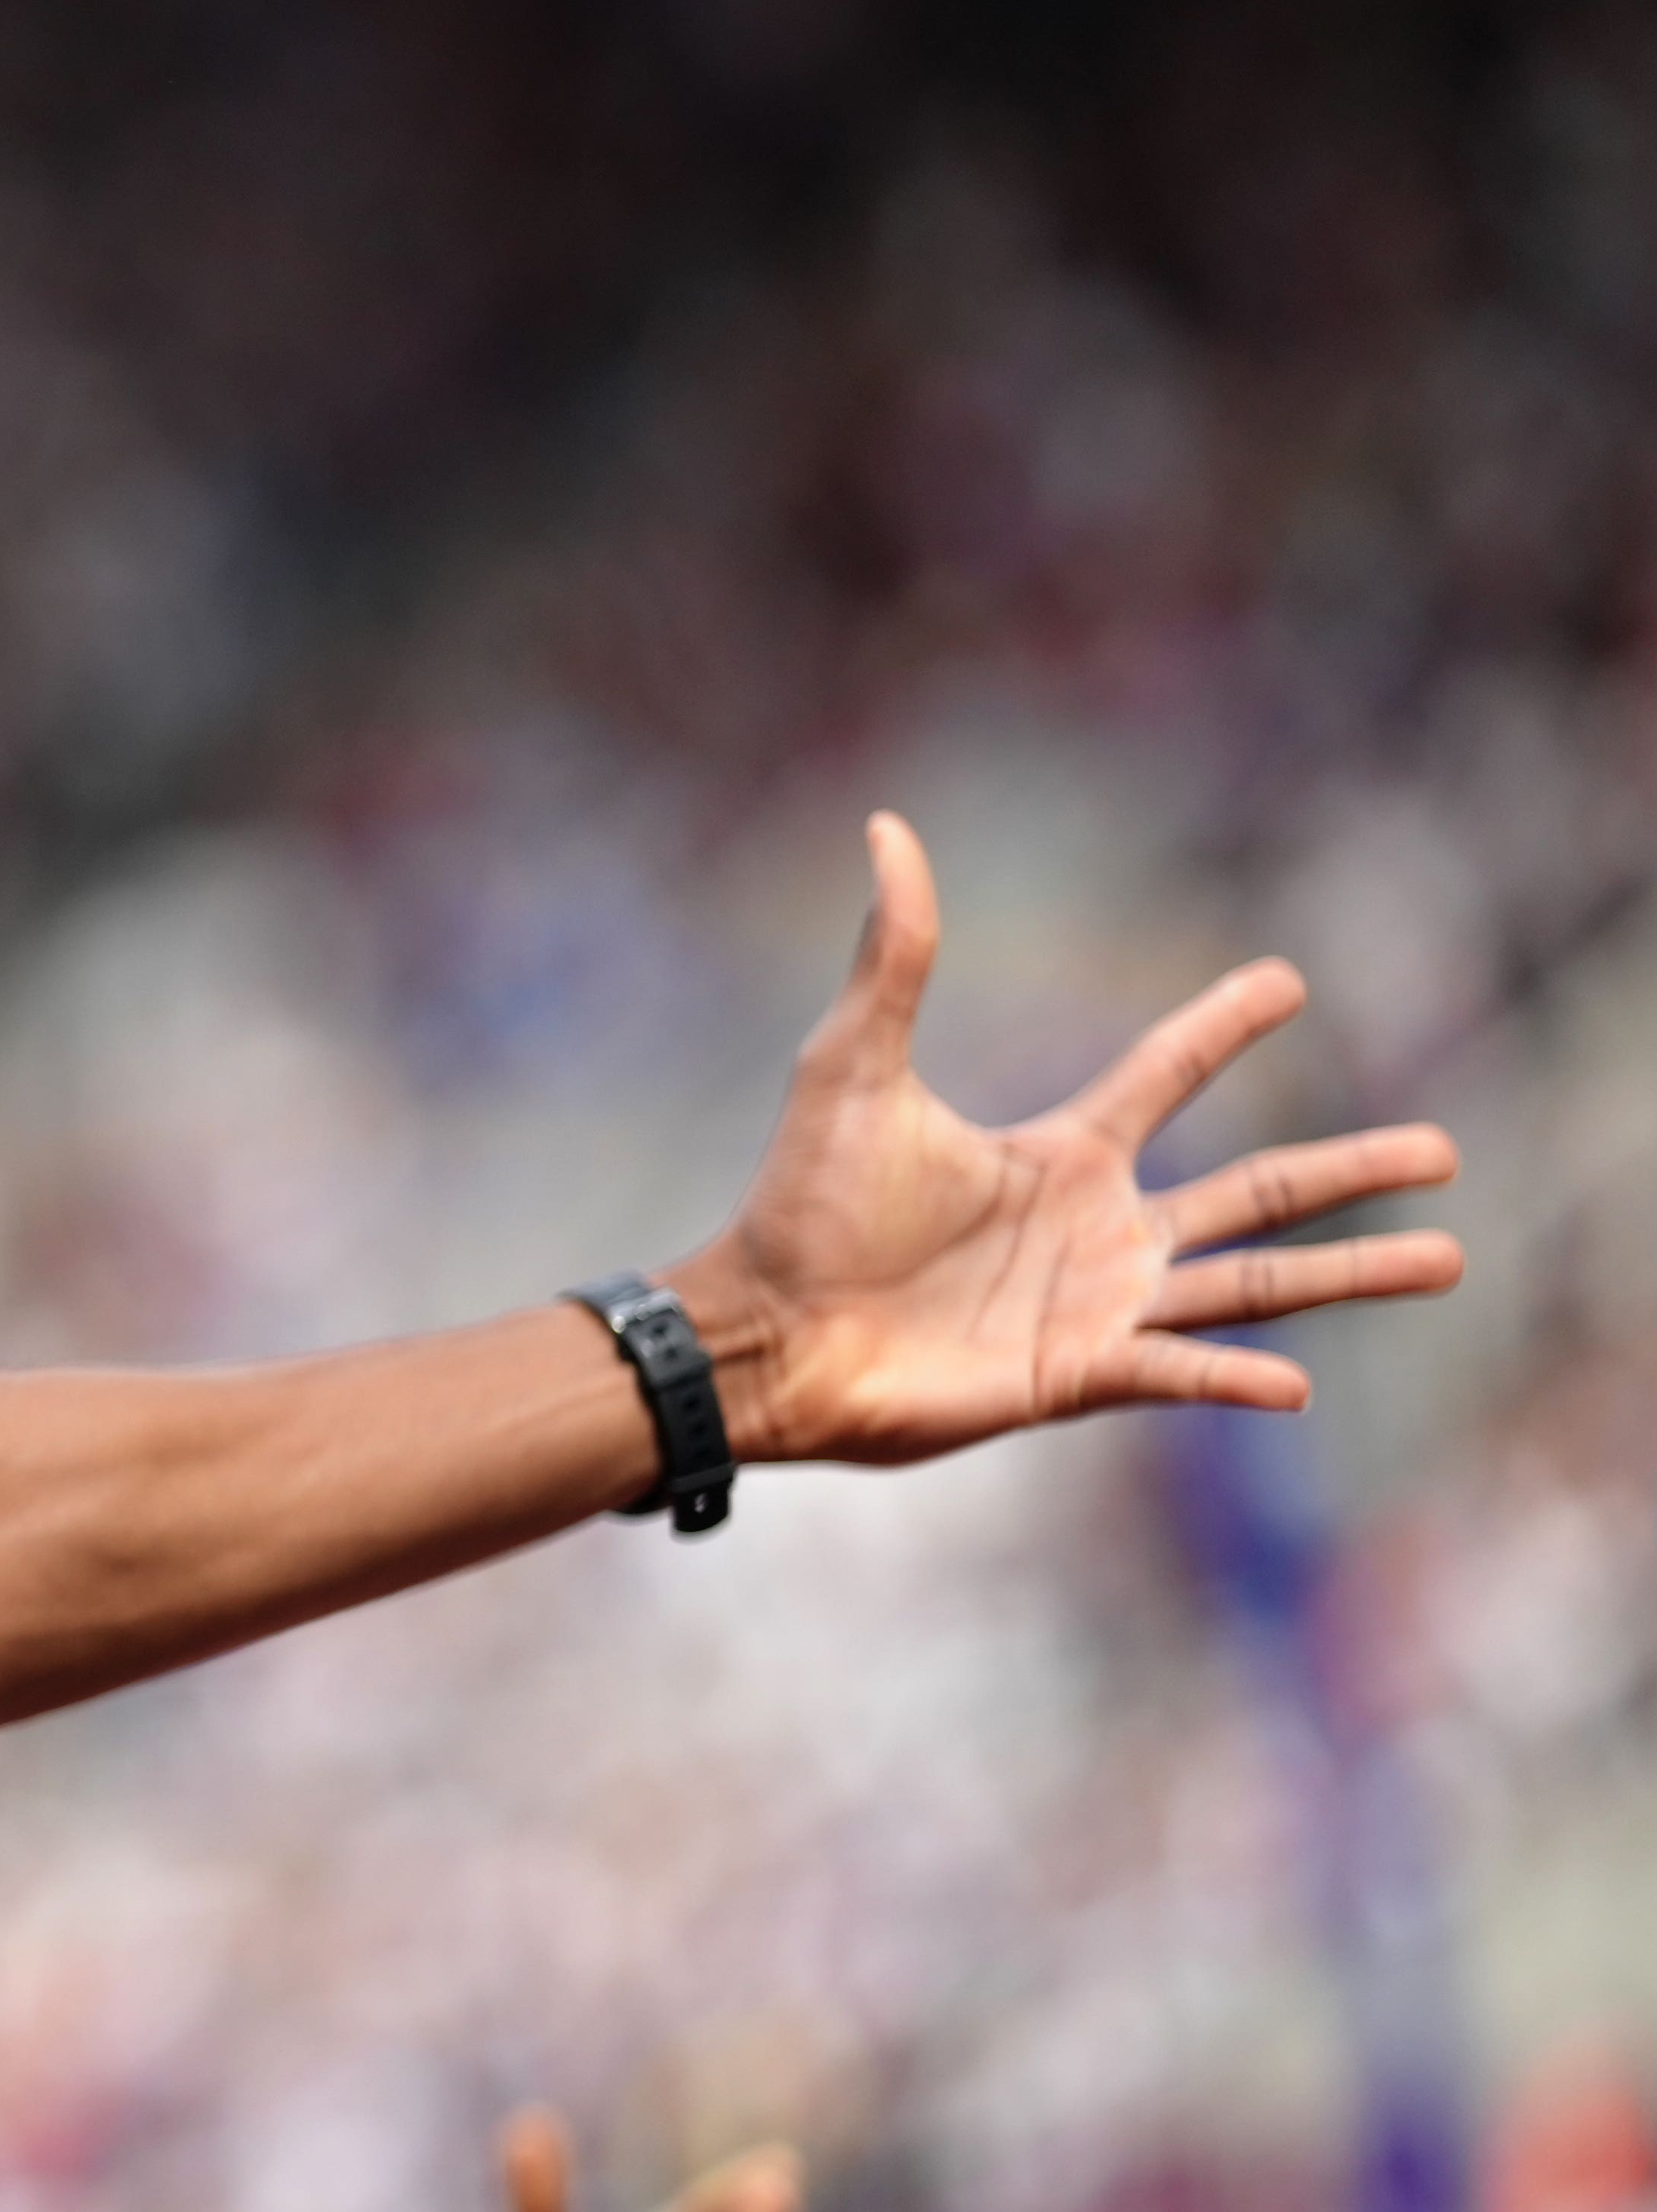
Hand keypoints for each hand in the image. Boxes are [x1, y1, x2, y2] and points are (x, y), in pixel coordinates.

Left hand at [675, 813, 1459, 1458]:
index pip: (1165, 1077)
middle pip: (1254, 1190)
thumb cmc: (798, 1205)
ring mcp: (1096, 1306)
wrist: (764, 1329)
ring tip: (1448, 1256)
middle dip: (1350, 1169)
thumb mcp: (854, 1065)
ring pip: (1252, 1281)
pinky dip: (1231, 1377)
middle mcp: (1097, 1228)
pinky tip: (1299, 1382)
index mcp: (1058, 1155)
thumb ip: (894, 956)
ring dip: (1350, 1273)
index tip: (1288, 980)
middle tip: (1446, 1151)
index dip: (1223, 1027)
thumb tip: (885, 829)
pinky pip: (1174, 1374)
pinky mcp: (1074, 1377)